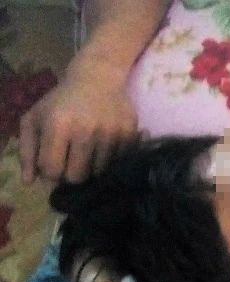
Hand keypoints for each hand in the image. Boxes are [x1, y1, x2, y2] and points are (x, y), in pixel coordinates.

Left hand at [20, 58, 137, 183]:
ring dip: (93, 168)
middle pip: (77, 177)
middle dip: (72, 174)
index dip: (51, 173)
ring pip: (99, 173)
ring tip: (89, 153)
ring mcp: (110, 134)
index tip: (54, 164)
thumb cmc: (61, 101)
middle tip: (73, 163)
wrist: (98, 78)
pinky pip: (118, 163)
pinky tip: (104, 147)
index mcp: (58, 125)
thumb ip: (27, 151)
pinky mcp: (129, 135)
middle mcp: (86, 131)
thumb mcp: (35, 119)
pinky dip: (110, 161)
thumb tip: (30, 182)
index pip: (52, 170)